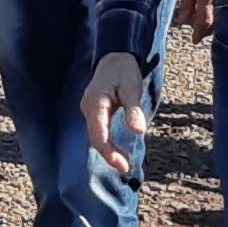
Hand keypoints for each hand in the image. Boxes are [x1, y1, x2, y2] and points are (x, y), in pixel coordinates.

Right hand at [80, 54, 150, 177]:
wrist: (115, 58)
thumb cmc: (124, 71)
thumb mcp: (132, 87)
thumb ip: (134, 110)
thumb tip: (139, 131)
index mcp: (96, 102)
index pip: (98, 134)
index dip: (109, 152)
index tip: (122, 165)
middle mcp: (88, 108)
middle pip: (95, 138)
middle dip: (109, 155)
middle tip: (125, 168)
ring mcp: (89, 110)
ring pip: (96, 136)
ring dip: (108, 151)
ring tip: (124, 164)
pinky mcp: (94, 113)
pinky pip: (98, 132)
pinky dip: (107, 144)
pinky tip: (118, 153)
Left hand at [175, 0, 220, 41]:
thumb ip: (187, 1)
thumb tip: (183, 18)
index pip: (203, 18)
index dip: (198, 31)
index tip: (194, 40)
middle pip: (212, 19)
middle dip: (205, 30)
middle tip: (198, 36)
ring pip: (218, 14)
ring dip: (211, 23)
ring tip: (203, 29)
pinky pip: (223, 7)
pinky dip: (217, 13)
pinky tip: (213, 15)